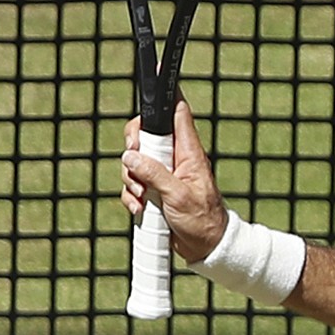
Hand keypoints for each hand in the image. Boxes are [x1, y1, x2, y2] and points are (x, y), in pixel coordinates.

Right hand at [120, 96, 228, 263]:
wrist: (204, 246)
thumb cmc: (202, 220)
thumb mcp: (178, 196)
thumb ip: (155, 174)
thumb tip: (131, 157)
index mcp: (189, 152)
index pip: (178, 114)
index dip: (166, 98)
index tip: (155, 87)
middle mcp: (175, 158)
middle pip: (147, 136)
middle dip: (133, 149)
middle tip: (132, 161)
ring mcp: (163, 173)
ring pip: (135, 162)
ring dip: (131, 179)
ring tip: (142, 197)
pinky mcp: (154, 189)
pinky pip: (134, 184)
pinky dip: (131, 195)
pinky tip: (139, 208)